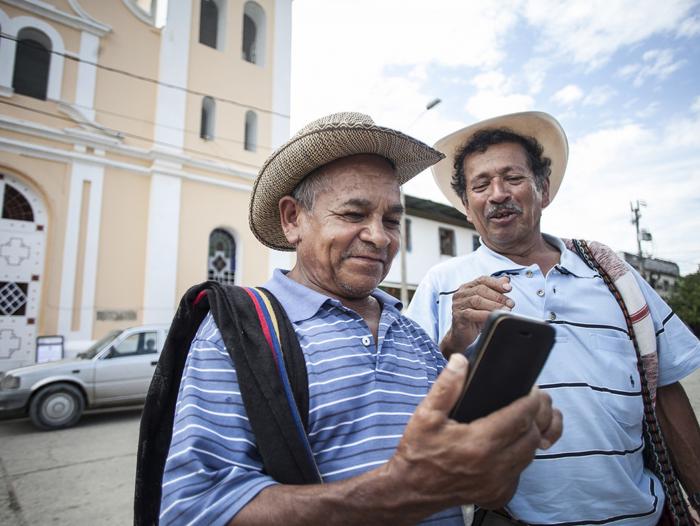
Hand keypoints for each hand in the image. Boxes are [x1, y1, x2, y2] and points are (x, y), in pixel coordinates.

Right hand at [385, 354, 562, 514]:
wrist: (411, 489)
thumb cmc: (418, 452)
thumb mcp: (426, 414)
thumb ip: (446, 386)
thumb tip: (461, 361)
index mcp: (479, 442)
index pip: (520, 417)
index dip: (532, 401)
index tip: (533, 391)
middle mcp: (493, 465)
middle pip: (532, 436)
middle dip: (536, 417)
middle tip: (531, 403)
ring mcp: (497, 483)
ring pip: (530, 456)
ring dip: (530, 437)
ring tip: (523, 421)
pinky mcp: (497, 495)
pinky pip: (519, 474)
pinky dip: (520, 459)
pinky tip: (509, 447)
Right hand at [440, 276, 513, 355]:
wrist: (462, 335)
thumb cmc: (474, 318)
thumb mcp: (487, 303)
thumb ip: (495, 290)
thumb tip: (506, 280)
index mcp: (468, 287)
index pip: (482, 280)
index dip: (496, 283)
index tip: (508, 288)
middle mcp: (461, 294)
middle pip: (481, 289)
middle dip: (498, 296)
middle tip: (510, 303)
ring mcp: (458, 305)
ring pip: (477, 300)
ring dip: (493, 305)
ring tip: (505, 310)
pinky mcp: (458, 316)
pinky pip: (471, 313)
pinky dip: (484, 314)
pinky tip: (493, 317)